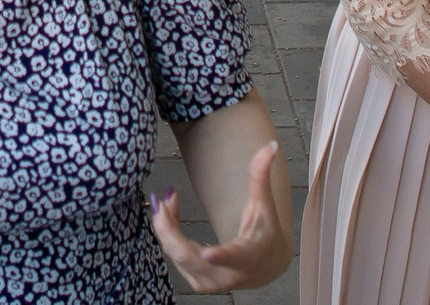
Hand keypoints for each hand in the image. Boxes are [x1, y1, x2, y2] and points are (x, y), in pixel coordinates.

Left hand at [153, 141, 289, 293]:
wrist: (266, 265)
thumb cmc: (265, 231)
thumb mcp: (265, 205)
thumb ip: (261, 176)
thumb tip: (270, 146)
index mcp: (248, 256)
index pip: (235, 258)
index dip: (222, 257)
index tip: (209, 252)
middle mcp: (228, 275)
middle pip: (190, 258)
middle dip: (170, 230)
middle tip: (160, 201)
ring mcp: (211, 282)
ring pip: (177, 257)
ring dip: (166, 228)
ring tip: (164, 200)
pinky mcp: (198, 282)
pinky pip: (175, 257)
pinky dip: (168, 235)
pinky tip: (167, 214)